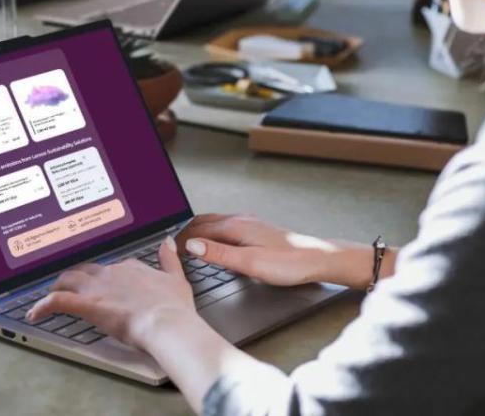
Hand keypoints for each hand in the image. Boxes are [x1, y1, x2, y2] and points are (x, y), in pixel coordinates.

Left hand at [27, 237, 198, 346]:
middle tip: (68, 286)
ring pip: (68, 280)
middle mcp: (111, 273)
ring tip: (50, 294)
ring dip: (57, 287)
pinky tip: (35, 312)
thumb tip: (167, 241)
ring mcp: (98, 288)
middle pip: (85, 271)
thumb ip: (169, 259)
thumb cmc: (173, 306)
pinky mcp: (87, 305)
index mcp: (130, 268)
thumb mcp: (177, 278)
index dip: (103, 275)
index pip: (111, 267)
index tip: (100, 282)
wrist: (166, 321)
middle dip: (74, 277)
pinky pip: (57, 302)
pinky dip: (43, 306)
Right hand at [178, 214, 383, 288]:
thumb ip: (218, 254)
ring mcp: (250, 223)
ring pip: (215, 222)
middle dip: (185, 231)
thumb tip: (191, 246)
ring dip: (198, 230)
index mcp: (235, 227)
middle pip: (204, 221)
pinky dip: (212, 232)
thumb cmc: (288, 264)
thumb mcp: (249, 263)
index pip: (197, 230)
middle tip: (170, 244)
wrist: (318, 259)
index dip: (180, 240)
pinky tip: (214, 242)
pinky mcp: (258, 230)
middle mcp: (240, 220)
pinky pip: (226, 226)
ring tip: (186, 242)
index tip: (167, 250)